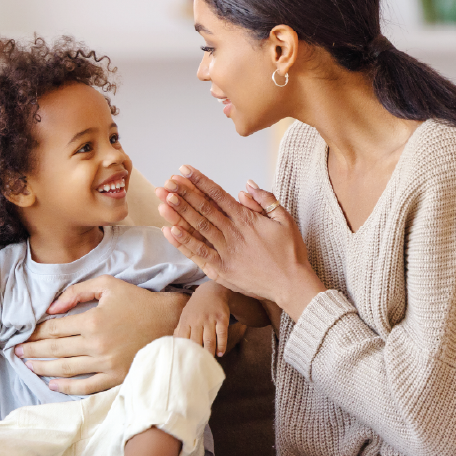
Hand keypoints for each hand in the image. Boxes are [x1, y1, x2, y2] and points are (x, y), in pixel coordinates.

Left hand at [14, 276, 187, 394]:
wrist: (169, 322)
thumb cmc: (138, 301)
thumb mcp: (108, 284)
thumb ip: (77, 291)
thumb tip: (52, 308)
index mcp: (92, 320)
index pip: (54, 329)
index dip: (35, 332)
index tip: (23, 334)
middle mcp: (96, 344)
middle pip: (55, 350)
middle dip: (33, 351)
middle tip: (17, 352)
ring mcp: (106, 363)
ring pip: (66, 369)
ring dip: (43, 369)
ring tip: (29, 366)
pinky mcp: (116, 377)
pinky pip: (86, 387)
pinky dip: (66, 388)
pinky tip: (52, 385)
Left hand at [159, 166, 325, 321]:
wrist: (292, 284)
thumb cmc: (290, 252)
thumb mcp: (285, 219)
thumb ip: (265, 200)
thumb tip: (246, 186)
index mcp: (246, 219)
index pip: (218, 195)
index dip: (199, 181)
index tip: (184, 170)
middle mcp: (233, 233)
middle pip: (204, 209)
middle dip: (184, 193)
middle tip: (167, 181)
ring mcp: (225, 252)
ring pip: (198, 228)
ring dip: (179, 214)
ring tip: (164, 200)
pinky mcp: (221, 270)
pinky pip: (198, 254)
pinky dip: (184, 242)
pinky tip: (169, 230)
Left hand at [175, 282, 231, 356]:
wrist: (212, 291)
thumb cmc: (196, 307)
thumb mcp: (185, 315)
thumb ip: (180, 329)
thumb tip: (173, 344)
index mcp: (186, 321)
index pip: (182, 338)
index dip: (183, 350)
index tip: (184, 361)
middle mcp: (197, 320)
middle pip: (196, 341)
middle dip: (196, 354)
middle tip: (197, 365)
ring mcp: (210, 319)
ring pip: (209, 339)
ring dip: (209, 352)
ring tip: (209, 361)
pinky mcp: (222, 318)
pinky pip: (222, 334)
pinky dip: (222, 345)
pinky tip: (221, 353)